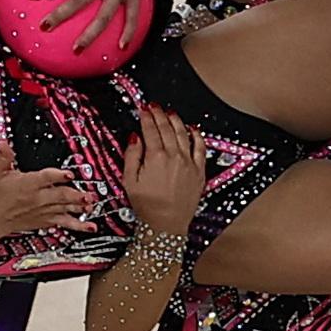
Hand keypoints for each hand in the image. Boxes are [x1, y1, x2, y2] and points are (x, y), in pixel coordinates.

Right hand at [0, 138, 91, 250]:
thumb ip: (4, 156)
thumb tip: (3, 144)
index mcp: (28, 184)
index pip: (45, 178)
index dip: (57, 175)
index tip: (69, 174)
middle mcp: (38, 198)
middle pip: (60, 195)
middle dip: (75, 195)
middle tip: (87, 194)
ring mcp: (45, 210)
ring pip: (65, 208)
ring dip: (80, 206)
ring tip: (91, 205)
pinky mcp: (48, 220)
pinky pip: (65, 223)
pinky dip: (79, 225)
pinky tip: (90, 226)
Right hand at [120, 105, 206, 233]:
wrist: (166, 224)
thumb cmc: (148, 206)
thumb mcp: (130, 181)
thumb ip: (131, 155)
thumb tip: (134, 138)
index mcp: (155, 157)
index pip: (150, 130)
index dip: (146, 117)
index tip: (143, 110)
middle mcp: (174, 156)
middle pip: (167, 128)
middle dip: (159, 114)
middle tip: (155, 106)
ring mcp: (189, 163)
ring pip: (183, 134)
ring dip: (176, 120)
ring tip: (170, 113)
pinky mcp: (199, 171)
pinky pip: (200, 147)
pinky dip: (196, 135)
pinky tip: (192, 128)